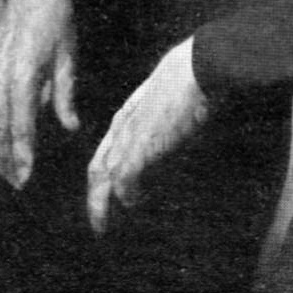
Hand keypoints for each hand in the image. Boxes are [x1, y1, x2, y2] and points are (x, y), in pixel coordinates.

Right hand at [0, 0, 79, 188]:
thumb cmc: (57, 25)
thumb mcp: (68, 58)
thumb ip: (65, 95)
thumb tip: (71, 127)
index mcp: (24, 75)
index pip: (20, 125)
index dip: (22, 153)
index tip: (26, 176)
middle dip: (6, 159)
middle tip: (17, 183)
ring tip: (5, 170)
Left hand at [87, 36, 207, 234]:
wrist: (197, 67)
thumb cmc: (192, 72)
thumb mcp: (171, 91)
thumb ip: (167, 107)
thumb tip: (182, 116)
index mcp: (128, 113)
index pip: (107, 150)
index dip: (104, 173)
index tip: (108, 191)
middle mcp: (123, 127)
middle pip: (97, 169)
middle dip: (95, 198)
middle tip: (99, 223)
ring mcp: (130, 137)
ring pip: (104, 179)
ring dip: (102, 205)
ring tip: (104, 226)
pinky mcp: (142, 147)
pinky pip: (125, 180)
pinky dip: (127, 195)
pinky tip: (135, 202)